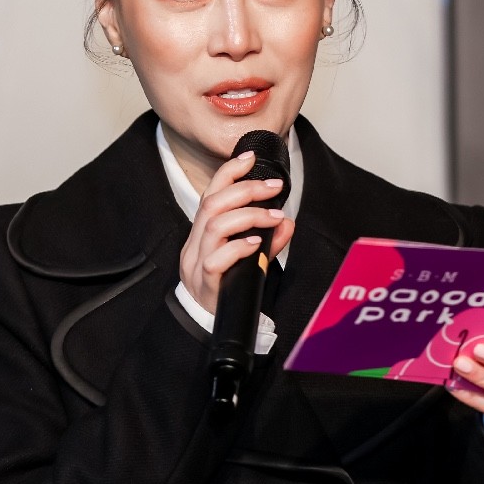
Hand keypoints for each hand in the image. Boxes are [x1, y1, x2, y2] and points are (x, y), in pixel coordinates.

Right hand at [180, 151, 295, 313]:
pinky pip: (216, 260)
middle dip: (246, 189)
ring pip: (215, 226)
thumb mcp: (249, 260)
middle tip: (274, 188)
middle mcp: (195, 244)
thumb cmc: (227, 288)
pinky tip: (256, 243)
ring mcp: (196, 263)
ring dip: (248, 215)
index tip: (250, 158)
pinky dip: (239, 247)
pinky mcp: (205, 282)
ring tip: (273, 217)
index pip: (210, 194)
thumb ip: (268, 241)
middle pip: (212, 204)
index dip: (228, 172)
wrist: (210, 325)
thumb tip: (288, 224)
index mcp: (202, 234)